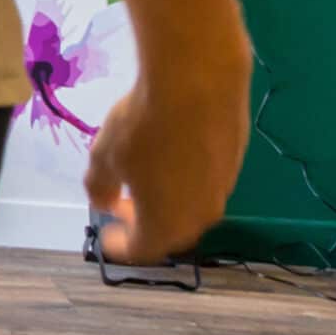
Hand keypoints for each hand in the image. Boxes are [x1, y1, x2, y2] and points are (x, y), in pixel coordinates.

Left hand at [84, 35, 252, 262]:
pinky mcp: (236, 163)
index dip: (121, 247)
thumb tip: (104, 202)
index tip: (106, 235)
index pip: (141, 250)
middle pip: (170, 234)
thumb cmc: (144, 126)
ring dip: (165, 203)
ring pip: (190, 209)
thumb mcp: (104, 157)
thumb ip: (99, 188)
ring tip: (142, 178)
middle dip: (144, 225)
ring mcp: (223, 190)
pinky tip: (169, 156)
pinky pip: (205, 185)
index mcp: (167, 225)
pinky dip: (184, 182)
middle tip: (122, 207)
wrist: (198, 84)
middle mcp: (201, 216)